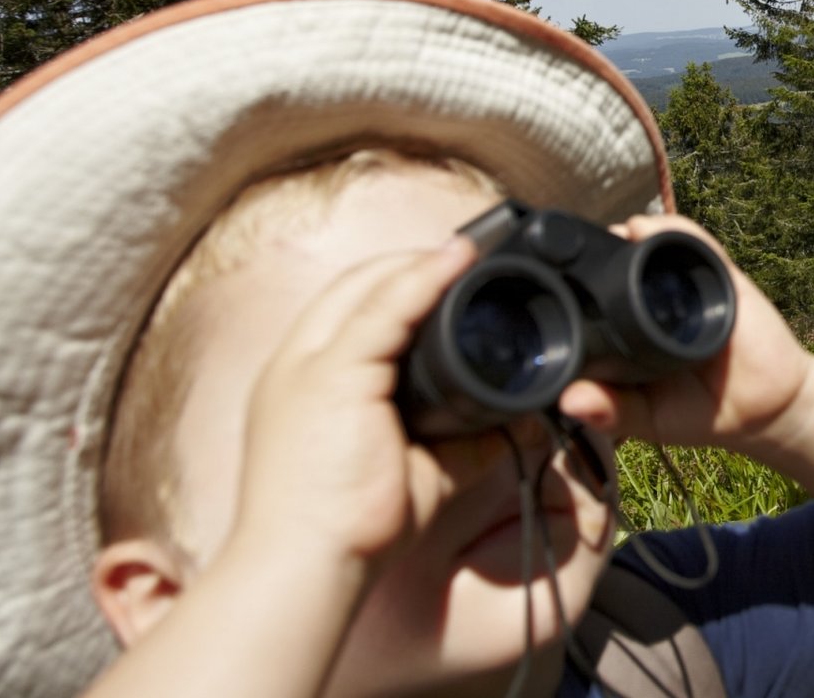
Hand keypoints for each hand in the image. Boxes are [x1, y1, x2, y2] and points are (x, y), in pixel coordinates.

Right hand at [232, 237, 477, 574]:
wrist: (307, 566)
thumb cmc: (350, 528)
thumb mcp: (416, 471)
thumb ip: (461, 442)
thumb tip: (516, 424)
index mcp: (306, 383)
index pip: (348, 310)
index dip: (397, 286)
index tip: (447, 277)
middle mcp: (297, 364)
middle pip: (354, 288)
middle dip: (410, 265)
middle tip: (467, 256)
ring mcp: (309, 365)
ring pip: (368, 289)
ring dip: (422, 262)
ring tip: (470, 248)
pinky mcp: (331, 374)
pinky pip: (383, 309)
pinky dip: (423, 279)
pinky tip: (457, 260)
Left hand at [558, 214, 811, 451]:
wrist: (768, 409)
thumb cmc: (701, 413)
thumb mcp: (648, 420)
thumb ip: (611, 411)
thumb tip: (568, 402)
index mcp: (630, 333)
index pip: (594, 301)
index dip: (570, 291)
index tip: (542, 287)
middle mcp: (654, 303)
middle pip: (616, 266)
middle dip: (591, 256)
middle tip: (564, 255)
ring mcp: (687, 286)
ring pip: (648, 247)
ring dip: (622, 238)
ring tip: (601, 239)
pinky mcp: (720, 276)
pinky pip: (692, 243)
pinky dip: (667, 231)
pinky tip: (642, 230)